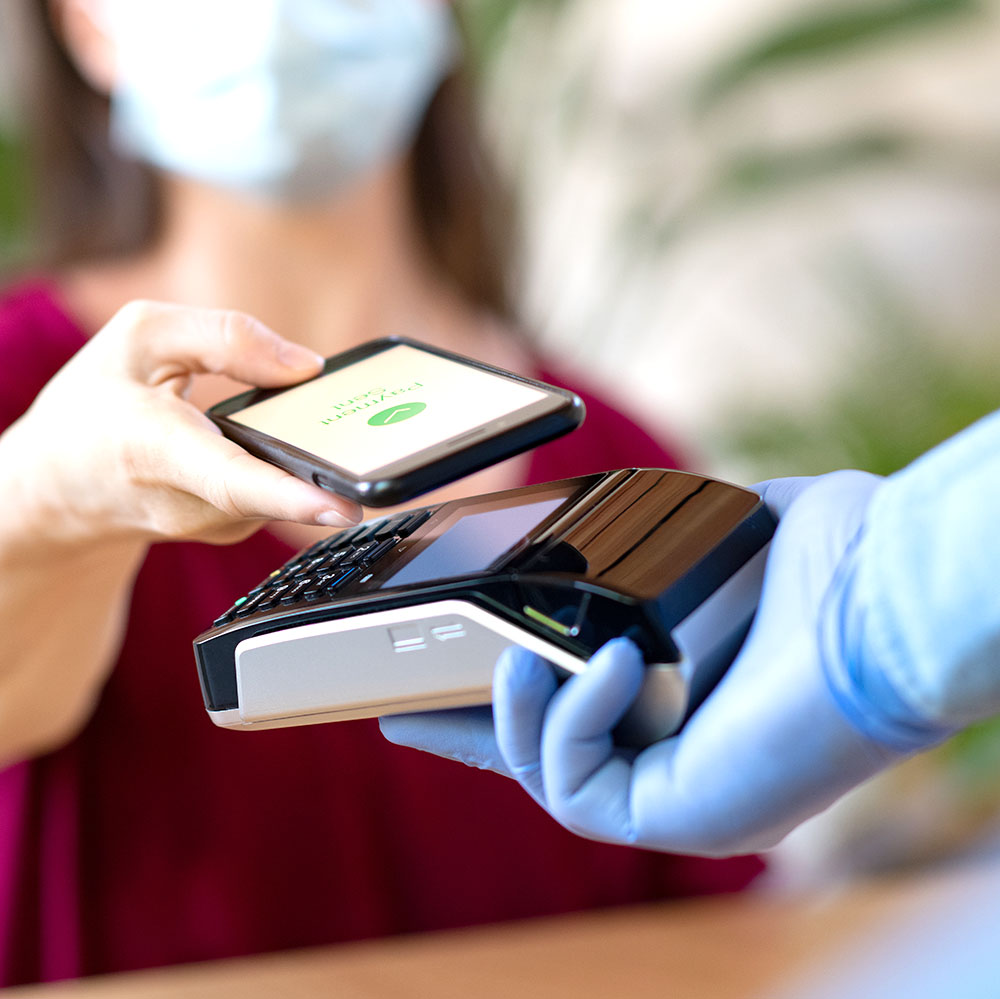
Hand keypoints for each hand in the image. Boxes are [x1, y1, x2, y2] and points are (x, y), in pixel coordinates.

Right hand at [2, 300, 360, 551]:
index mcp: (155, 448)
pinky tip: (298, 444)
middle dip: (334, 476)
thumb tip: (304, 365)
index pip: (230, 481)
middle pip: (276, 494)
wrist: (57, 485)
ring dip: (317, 466)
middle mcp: (186, 503)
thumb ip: (223, 337)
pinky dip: (297, 468)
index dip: (289, 497)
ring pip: (284, 494)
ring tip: (350, 434)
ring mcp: (210, 526)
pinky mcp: (229, 530)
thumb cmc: (95, 406)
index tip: (343, 505)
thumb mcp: (141, 337)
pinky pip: (279, 495)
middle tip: (391, 451)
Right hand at [382, 471, 952, 856]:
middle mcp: (679, 755)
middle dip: (469, 736)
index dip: (510, 697)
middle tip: (399, 710)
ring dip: (512, 717)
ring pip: (547, 778)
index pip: (576, 709)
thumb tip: (624, 520)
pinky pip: (578, 786)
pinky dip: (571, 718)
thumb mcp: (715, 540)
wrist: (885, 595)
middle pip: (543, 758)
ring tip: (515, 659)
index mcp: (687, 699)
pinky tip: (604, 661)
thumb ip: (664, 538)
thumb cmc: (827, 562)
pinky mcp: (677, 815)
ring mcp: (678, 794)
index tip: (452, 673)